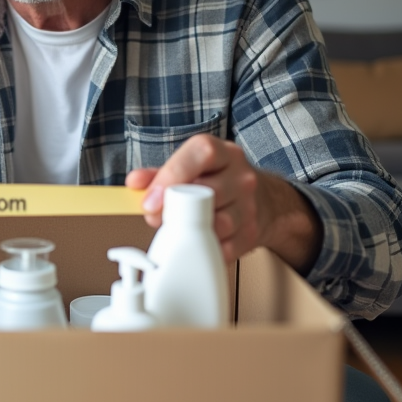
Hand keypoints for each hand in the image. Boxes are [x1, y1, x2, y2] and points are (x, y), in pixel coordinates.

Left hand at [125, 134, 321, 270]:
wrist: (266, 203)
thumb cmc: (221, 181)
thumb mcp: (193, 168)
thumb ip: (159, 174)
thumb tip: (135, 182)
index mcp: (223, 153)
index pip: (200, 154)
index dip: (171, 177)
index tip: (150, 200)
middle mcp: (240, 176)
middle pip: (204, 193)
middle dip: (173, 210)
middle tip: (157, 217)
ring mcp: (249, 205)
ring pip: (214, 223)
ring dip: (188, 231)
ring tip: (179, 227)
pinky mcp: (251, 234)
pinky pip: (221, 248)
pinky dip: (203, 249)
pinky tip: (197, 240)